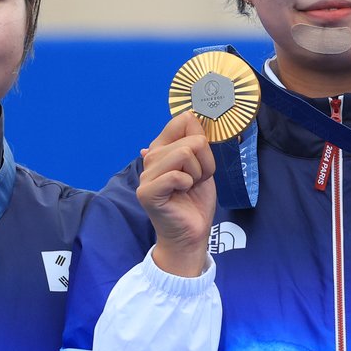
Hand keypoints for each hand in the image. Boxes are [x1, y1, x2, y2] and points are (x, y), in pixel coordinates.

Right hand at [138, 113, 215, 276]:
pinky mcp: (147, 192)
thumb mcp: (202, 164)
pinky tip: (182, 194)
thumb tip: (189, 116)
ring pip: (185, 154)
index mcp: (163, 148)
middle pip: (192, 140)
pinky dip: (188, 184)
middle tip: (196, 181)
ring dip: (197, 174)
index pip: (183, 121)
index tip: (200, 160)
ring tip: (189, 187)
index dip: (201, 139)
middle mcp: (151, 157)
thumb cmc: (195, 200)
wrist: (191, 233)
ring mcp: (147, 175)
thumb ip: (195, 141)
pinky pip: (177, 175)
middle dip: (204, 163)